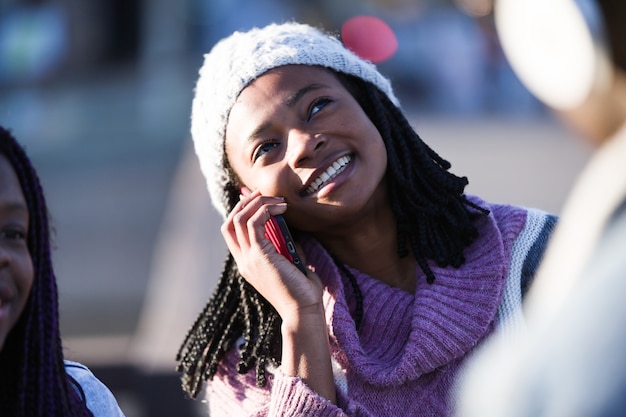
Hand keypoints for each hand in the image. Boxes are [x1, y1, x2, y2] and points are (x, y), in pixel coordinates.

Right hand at [222, 190, 335, 402]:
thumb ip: (285, 246)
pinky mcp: (259, 256)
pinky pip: (253, 223)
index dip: (240, 211)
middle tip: (264, 194)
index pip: (232, 232)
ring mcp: (249, 259)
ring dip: (257, 203)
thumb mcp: (291, 263)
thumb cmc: (302, 290)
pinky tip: (281, 208)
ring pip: (238, 219)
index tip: (257, 199)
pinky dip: (265, 210)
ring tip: (278, 201)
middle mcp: (243, 261)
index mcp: (248, 263)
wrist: (303, 309)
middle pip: (229, 223)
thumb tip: (286, 228)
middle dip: (244, 204)